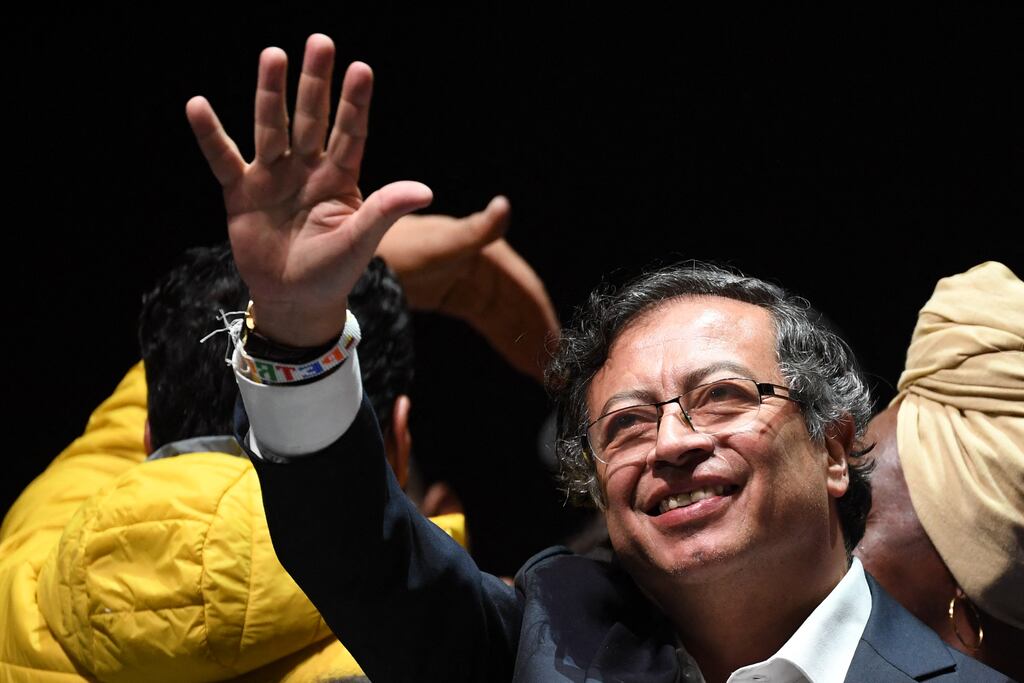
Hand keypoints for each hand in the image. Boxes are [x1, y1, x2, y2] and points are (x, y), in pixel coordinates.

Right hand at [185, 34, 431, 345]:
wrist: (295, 299)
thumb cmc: (333, 271)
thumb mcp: (361, 241)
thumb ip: (385, 210)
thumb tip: (426, 190)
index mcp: (340, 178)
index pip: (351, 133)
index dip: (355, 103)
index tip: (361, 69)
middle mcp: (307, 169)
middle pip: (311, 118)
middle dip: (315, 83)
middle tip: (320, 43)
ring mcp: (273, 177)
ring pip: (271, 128)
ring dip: (271, 93)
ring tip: (274, 55)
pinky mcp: (241, 193)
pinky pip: (223, 159)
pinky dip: (210, 135)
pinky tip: (197, 106)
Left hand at [379, 197, 558, 381]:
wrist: (352, 256)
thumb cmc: (397, 250)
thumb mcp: (440, 245)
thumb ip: (476, 231)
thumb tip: (504, 207)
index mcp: (483, 251)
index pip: (522, 286)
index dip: (541, 313)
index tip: (558, 342)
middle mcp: (480, 264)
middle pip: (517, 304)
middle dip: (537, 332)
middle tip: (557, 367)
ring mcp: (465, 281)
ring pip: (504, 315)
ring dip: (523, 339)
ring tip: (542, 371)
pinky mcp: (450, 296)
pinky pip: (485, 320)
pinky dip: (502, 337)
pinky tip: (516, 357)